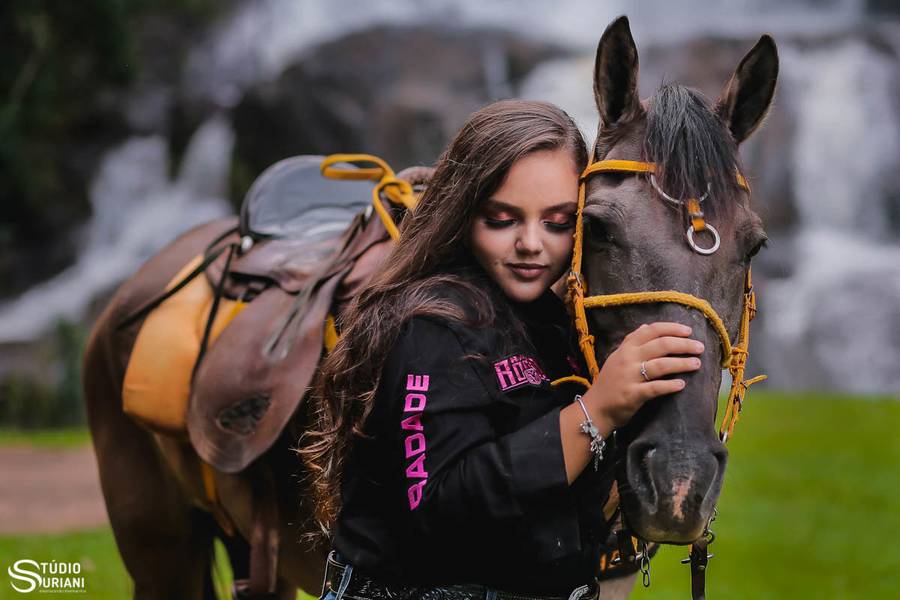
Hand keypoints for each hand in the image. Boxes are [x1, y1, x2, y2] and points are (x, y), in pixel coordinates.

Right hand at [584, 322, 702, 428]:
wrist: (595, 408)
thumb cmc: (610, 382)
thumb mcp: (617, 357)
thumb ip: (631, 342)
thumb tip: (646, 326)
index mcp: (626, 348)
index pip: (651, 331)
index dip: (672, 328)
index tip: (689, 331)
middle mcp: (627, 359)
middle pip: (661, 345)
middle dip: (683, 345)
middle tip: (700, 348)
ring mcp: (629, 377)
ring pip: (661, 365)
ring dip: (682, 363)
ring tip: (697, 364)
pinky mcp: (632, 395)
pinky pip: (654, 388)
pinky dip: (669, 385)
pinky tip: (681, 385)